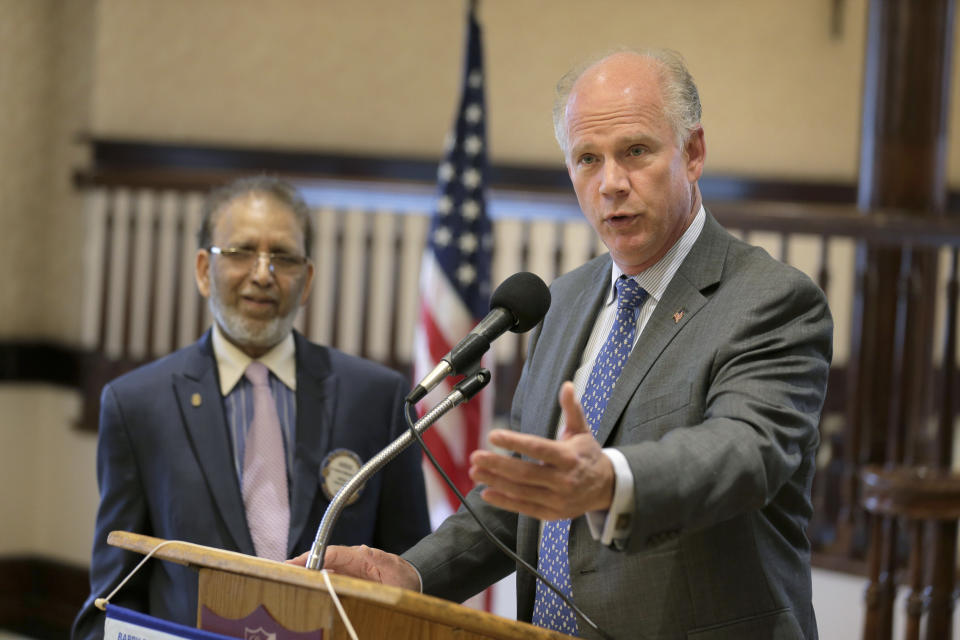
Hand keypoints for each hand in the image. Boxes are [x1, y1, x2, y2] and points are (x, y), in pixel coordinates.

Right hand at [286, 545, 420, 590]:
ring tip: (288, 583)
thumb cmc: (404, 581)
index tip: (293, 563)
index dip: (312, 557)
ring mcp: (350, 567)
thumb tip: (360, 579)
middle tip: (281, 574)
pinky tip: (304, 590)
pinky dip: (316, 582)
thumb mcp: (393, 585)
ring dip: (307, 575)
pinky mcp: (349, 575)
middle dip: (303, 566)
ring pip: (324, 569)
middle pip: (323, 560)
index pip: (333, 553)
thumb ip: (375, 582)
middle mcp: (353, 559)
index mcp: (364, 557)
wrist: (413, 580)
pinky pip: (329, 577)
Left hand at [468, 381, 613, 519]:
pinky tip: (486, 493)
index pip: (538, 448)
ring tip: (475, 472)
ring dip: (495, 482)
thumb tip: (567, 385)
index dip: (514, 442)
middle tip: (475, 456)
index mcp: (569, 457)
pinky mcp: (552, 513)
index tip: (492, 435)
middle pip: (525, 473)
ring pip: (521, 491)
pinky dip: (504, 502)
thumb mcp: (582, 431)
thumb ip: (572, 409)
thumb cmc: (588, 455)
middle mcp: (564, 480)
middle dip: (497, 465)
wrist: (607, 488)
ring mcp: (558, 499)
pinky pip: (524, 508)